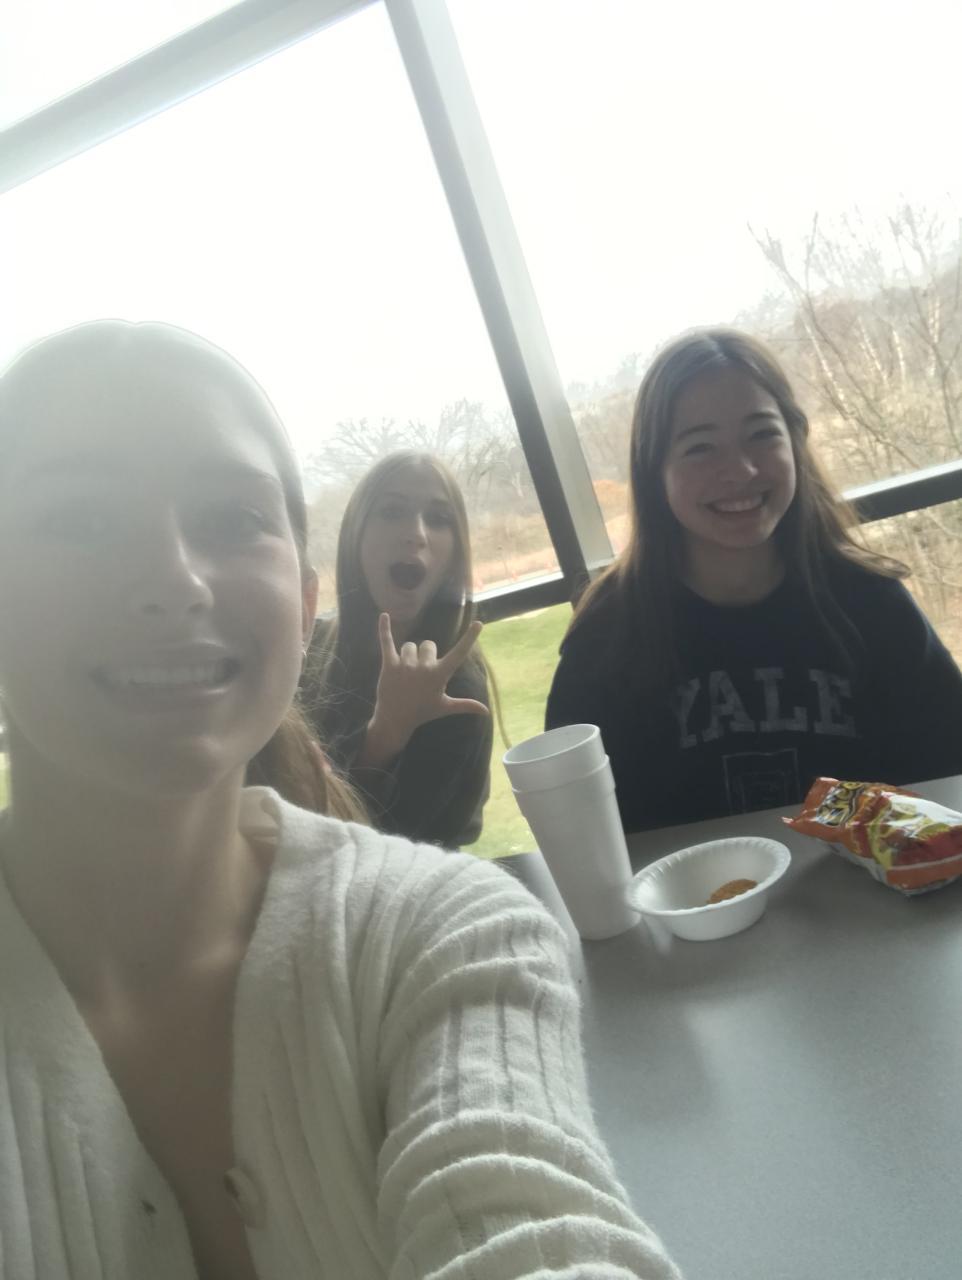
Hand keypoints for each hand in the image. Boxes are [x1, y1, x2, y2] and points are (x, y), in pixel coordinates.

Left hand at [358, 614, 487, 768]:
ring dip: (409, 655)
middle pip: (428, 645)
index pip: (459, 653)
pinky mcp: (388, 665)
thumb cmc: (422, 712)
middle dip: (426, 655)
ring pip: (409, 646)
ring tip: (406, 673)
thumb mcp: (445, 707)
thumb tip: (486, 711)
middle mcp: (423, 667)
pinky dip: (384, 629)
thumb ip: (466, 705)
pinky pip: (386, 642)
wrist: (394, 720)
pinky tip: (384, 615)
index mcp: (439, 675)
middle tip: (420, 674)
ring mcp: (405, 665)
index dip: (469, 638)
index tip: (478, 624)